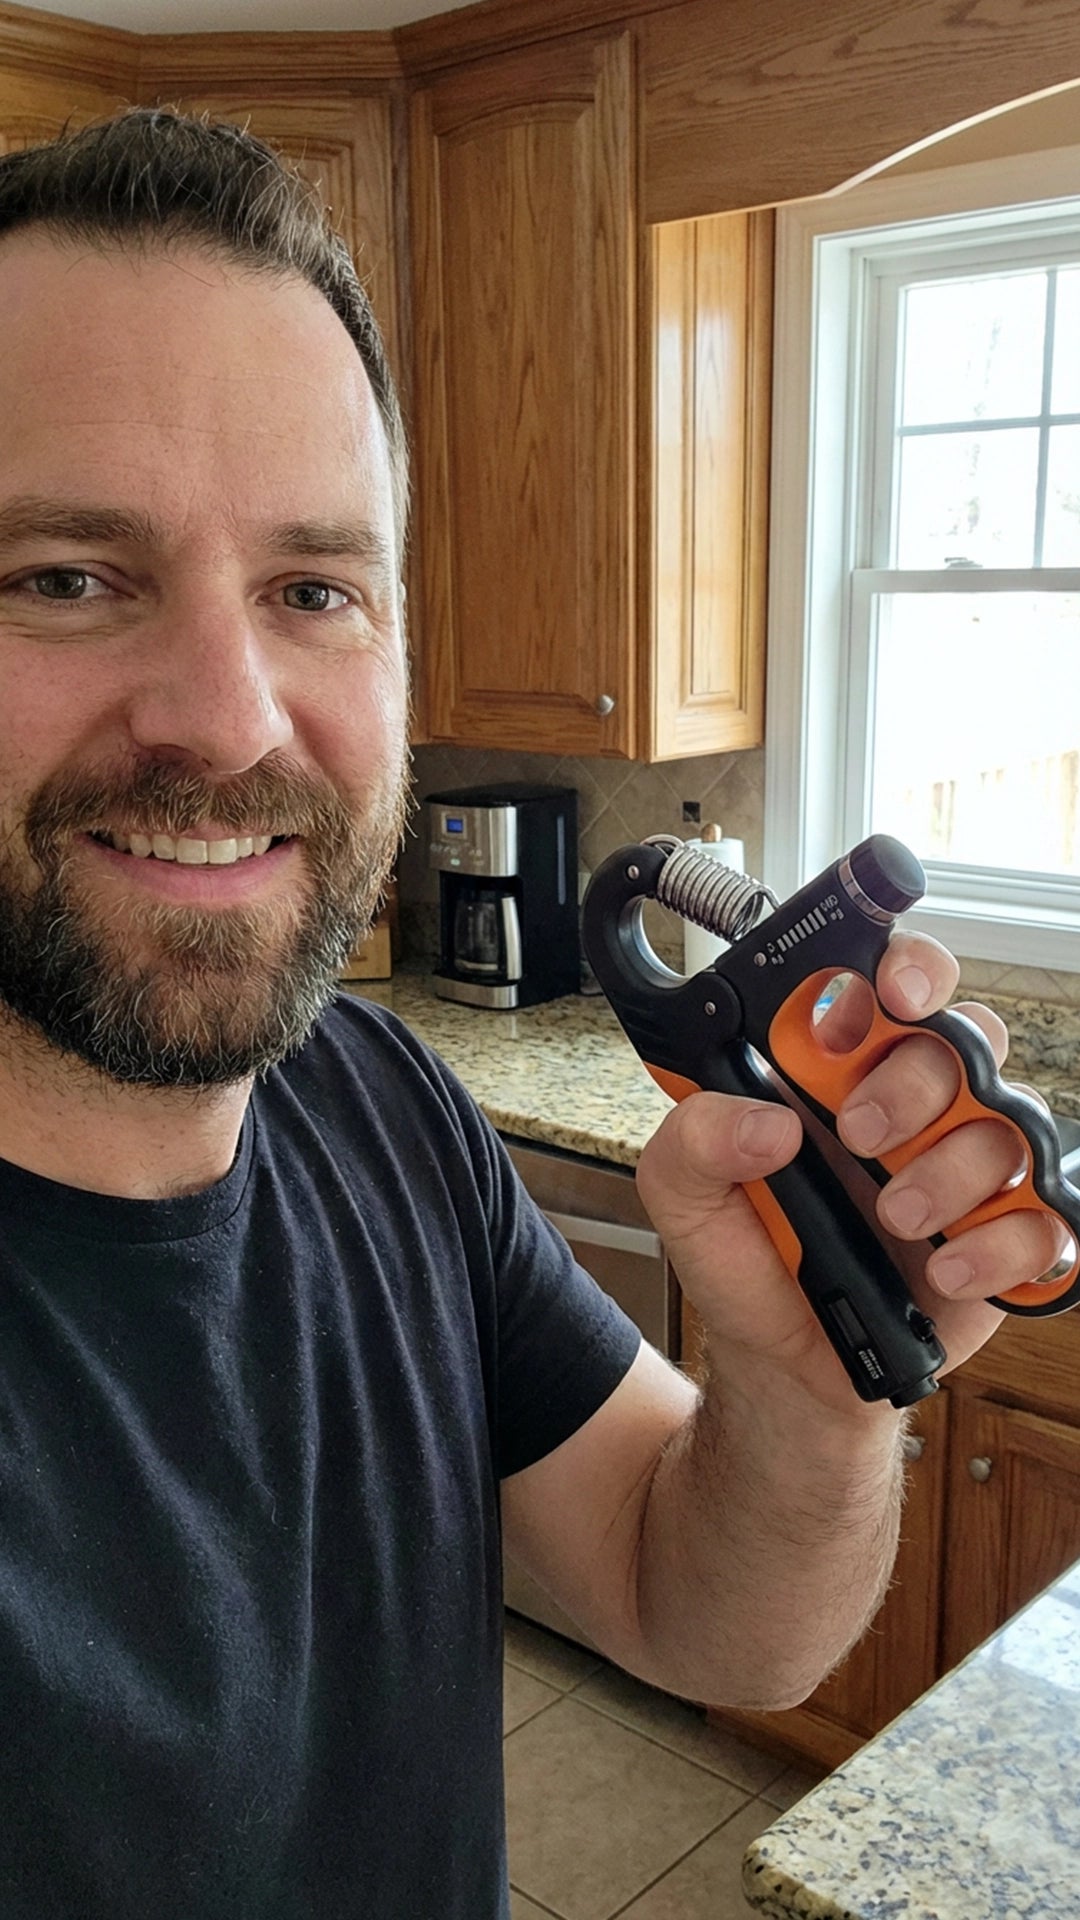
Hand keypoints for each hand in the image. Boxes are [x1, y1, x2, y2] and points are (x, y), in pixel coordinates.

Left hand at [635, 930, 1037, 1416]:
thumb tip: (766, 1123)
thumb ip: (695, 1139)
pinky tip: (946, 1270)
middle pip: (961, 1044)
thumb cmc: (748, 1264)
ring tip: (895, 1218)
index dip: (909, 971)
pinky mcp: (1003, 1241)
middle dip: (914, 1083)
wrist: (787, 1371)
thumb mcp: (683, 1198)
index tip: (892, 995)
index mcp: (840, 1072)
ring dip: (952, 1171)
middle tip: (860, 1136)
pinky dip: (1002, 1245)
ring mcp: (966, 1172)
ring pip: (1009, 1127)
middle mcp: (915, 1109)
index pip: (895, 985)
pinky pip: (1045, 1222)